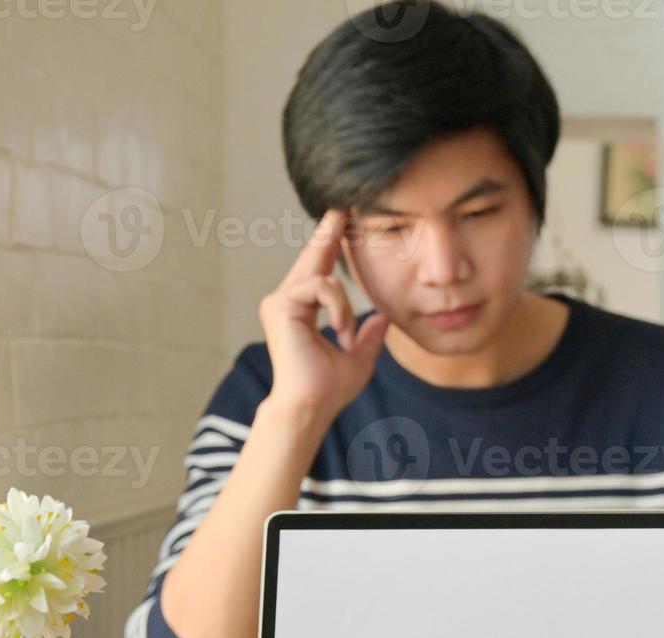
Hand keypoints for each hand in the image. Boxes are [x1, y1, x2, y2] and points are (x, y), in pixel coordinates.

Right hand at [259, 208, 389, 421]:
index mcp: (303, 310)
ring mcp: (279, 302)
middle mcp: (286, 301)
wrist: (312, 405)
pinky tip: (339, 332)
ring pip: (323, 277)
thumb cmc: (330, 388)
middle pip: (312, 258)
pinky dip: (338, 309)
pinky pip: (320, 288)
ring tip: (344, 336)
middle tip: (342, 206)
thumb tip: (384, 318)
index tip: (343, 223)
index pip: (320, 271)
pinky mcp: (279, 306)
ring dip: (343, 306)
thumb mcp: (359, 358)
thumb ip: (369, 337)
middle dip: (328, 232)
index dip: (331, 246)